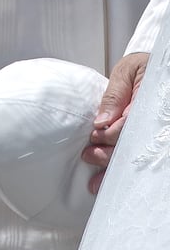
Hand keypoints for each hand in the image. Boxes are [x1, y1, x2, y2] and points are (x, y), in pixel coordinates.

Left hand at [82, 51, 148, 193]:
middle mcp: (154, 123)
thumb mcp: (127, 72)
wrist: (162, 68)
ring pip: (135, 157)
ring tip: (95, 180)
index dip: (111, 134)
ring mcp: (155, 133)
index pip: (129, 126)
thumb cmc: (143, 68)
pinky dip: (124, 169)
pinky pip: (138, 155)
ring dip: (114, 168)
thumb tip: (101, 122)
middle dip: (109, 155)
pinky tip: (110, 181)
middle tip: (89, 156)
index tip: (94, 136)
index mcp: (149, 105)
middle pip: (132, 146)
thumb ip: (115, 94)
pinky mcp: (151, 139)